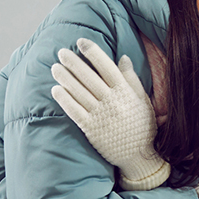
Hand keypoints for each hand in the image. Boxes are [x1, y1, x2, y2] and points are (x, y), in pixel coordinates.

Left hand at [51, 38, 168, 190]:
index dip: (93, 53)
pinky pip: (75, 111)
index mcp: (125, 92)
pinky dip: (64, 99)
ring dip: (65, 78)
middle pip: (89, 77)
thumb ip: (132, 79)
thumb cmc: (142, 127)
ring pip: (79, 92)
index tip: (81, 42)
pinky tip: (56, 90)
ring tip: (55, 68)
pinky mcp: (91, 129)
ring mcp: (100, 115)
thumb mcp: (143, 101)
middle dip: (74, 63)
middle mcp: (112, 102)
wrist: (139, 156)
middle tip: (61, 53)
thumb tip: (123, 57)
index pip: (107, 67)